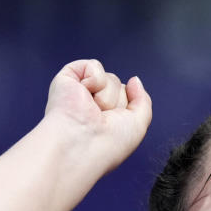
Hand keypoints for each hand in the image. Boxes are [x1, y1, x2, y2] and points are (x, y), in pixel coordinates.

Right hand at [44, 59, 152, 173]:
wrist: (81, 144)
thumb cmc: (107, 144)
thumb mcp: (138, 125)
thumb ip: (142, 100)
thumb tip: (134, 80)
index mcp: (105, 118)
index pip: (127, 98)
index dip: (127, 110)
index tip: (114, 128)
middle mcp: (92, 105)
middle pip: (119, 87)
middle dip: (118, 102)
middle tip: (102, 119)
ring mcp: (79, 92)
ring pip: (110, 78)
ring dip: (107, 96)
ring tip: (92, 111)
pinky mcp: (67, 79)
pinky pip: (94, 66)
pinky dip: (95, 81)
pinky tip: (83, 97)